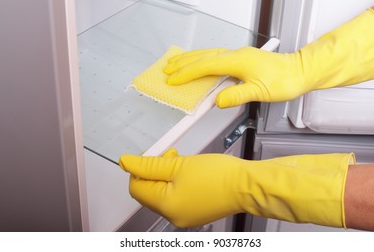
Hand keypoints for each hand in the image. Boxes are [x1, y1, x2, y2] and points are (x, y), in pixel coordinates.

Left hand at [119, 148, 249, 227]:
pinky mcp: (195, 213)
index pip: (136, 188)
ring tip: (183, 162)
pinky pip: (177, 198)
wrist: (247, 186)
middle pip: (149, 192)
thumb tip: (126, 163)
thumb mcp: (179, 164)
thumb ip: (149, 164)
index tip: (152, 156)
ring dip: (167, 176)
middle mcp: (173, 216)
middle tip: (171, 156)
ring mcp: (185, 216)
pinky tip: (190, 173)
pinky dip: (178, 184)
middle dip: (155, 171)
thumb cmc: (219, 175)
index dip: (140, 169)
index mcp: (166, 205)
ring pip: (163, 194)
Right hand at [165, 47, 304, 106]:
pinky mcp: (242, 59)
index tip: (173, 79)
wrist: (300, 71)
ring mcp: (239, 55)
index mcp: (237, 61)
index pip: (205, 66)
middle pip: (203, 56)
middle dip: (182, 63)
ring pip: (208, 54)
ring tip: (176, 63)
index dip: (187, 73)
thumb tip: (218, 100)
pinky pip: (216, 56)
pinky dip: (202, 59)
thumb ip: (238, 95)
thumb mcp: (261, 92)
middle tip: (167, 69)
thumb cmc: (284, 80)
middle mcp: (236, 55)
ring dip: (190, 58)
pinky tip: (200, 64)